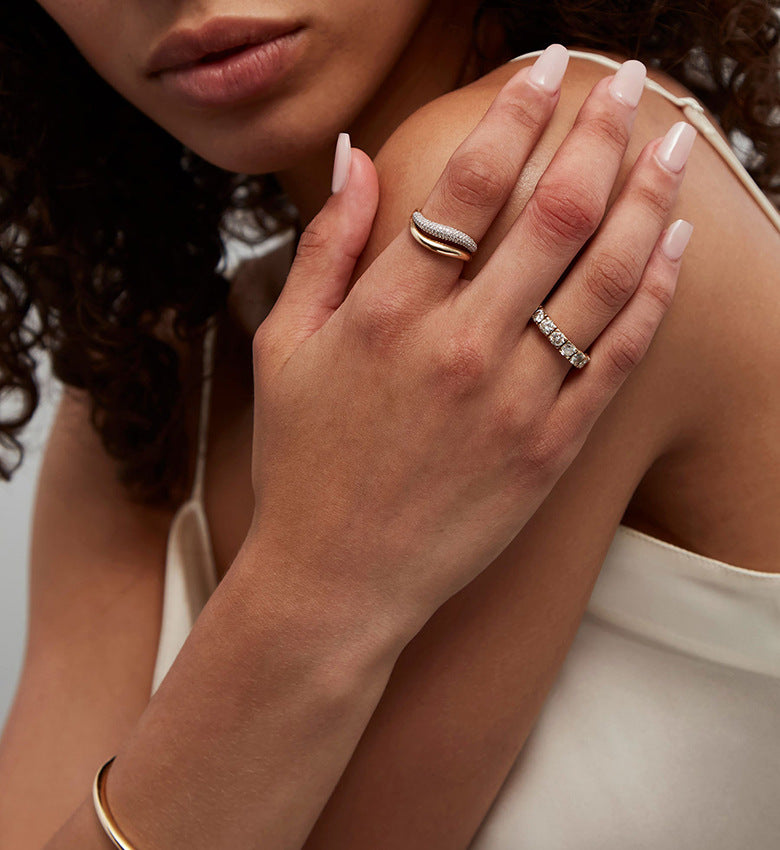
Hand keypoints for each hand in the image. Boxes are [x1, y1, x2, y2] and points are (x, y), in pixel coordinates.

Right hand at [244, 46, 691, 635]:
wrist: (336, 582)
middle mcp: (459, 345)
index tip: (549, 65)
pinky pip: (617, 359)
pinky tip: (674, 246)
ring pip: (603, 276)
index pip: (469, 182)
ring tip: (674, 144)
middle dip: (600, 131)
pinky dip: (653, 295)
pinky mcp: (550, 450)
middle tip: (629, 83)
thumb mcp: (284, 349)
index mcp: (387, 311)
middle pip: (555, 212)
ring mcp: (513, 400)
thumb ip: (324, 247)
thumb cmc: (302, 465)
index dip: (516, 111)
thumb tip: (357, 156)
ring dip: (647, 198)